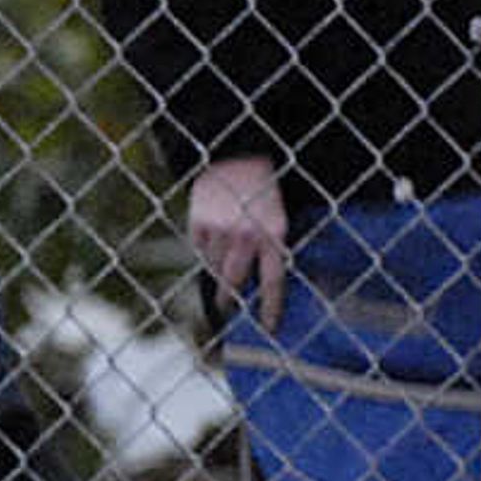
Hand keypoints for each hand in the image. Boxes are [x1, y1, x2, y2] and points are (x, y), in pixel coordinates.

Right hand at [188, 156, 290, 330]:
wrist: (239, 152)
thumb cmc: (266, 186)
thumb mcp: (281, 214)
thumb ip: (274, 245)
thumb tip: (264, 280)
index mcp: (275, 235)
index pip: (272, 282)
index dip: (270, 309)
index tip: (268, 328)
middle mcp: (247, 236)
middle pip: (235, 282)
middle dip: (230, 299)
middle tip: (228, 306)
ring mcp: (220, 230)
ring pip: (214, 266)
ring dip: (217, 269)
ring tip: (221, 264)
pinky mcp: (199, 222)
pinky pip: (200, 248)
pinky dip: (205, 248)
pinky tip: (212, 237)